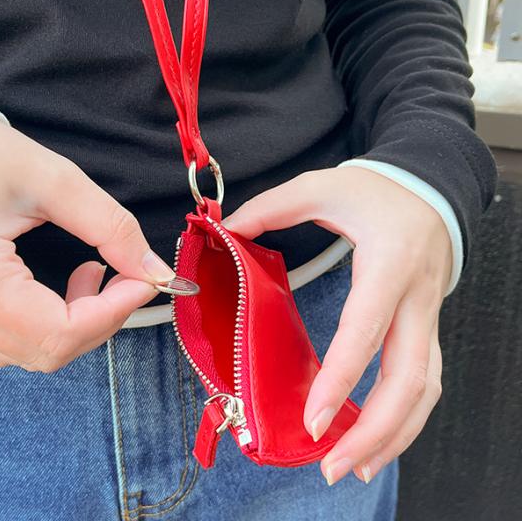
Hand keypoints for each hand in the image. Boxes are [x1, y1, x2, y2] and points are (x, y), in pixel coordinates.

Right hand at [0, 114, 175, 371]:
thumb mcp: (56, 180)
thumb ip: (112, 228)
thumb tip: (155, 271)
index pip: (61, 332)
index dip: (115, 311)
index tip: (146, 279)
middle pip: (49, 352)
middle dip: (102, 319)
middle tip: (124, 274)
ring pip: (32, 355)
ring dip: (78, 323)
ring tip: (91, 271)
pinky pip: (10, 344)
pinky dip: (50, 326)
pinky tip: (62, 288)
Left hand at [222, 166, 450, 484]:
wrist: (428, 190)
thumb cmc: (374, 191)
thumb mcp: (321, 186)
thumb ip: (270, 208)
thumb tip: (224, 233)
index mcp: (389, 262)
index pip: (366, 329)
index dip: (341, 379)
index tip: (312, 419)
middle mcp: (417, 297)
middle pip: (409, 378)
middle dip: (374, 430)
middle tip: (332, 465)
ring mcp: (428, 315)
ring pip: (425, 389)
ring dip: (395, 434)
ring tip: (353, 465)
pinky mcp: (427, 326)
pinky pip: (424, 381)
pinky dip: (405, 417)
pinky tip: (377, 437)